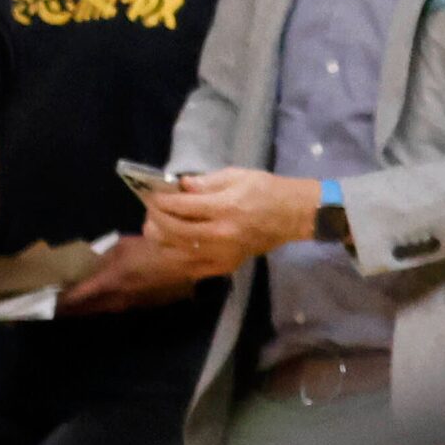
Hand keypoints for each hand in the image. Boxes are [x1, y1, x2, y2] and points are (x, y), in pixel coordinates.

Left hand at [57, 232, 203, 315]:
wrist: (188, 260)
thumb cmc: (153, 247)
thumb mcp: (121, 246)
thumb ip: (103, 258)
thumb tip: (90, 266)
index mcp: (108, 283)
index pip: (77, 297)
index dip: (60, 300)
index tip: (45, 301)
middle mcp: (118, 299)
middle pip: (87, 308)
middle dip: (69, 308)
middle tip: (53, 305)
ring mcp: (132, 305)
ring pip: (102, 309)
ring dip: (86, 307)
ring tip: (71, 303)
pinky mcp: (144, 305)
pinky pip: (117, 306)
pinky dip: (104, 303)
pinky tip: (100, 297)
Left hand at [140, 167, 319, 275]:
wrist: (295, 216)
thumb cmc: (265, 190)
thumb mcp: (236, 176)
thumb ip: (205, 182)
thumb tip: (180, 185)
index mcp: (225, 209)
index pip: (180, 206)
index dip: (160, 200)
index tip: (150, 194)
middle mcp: (222, 235)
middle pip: (175, 230)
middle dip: (156, 218)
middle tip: (150, 209)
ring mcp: (224, 254)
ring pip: (179, 252)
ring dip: (161, 240)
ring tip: (155, 227)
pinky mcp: (228, 266)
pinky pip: (193, 268)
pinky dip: (176, 258)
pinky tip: (169, 246)